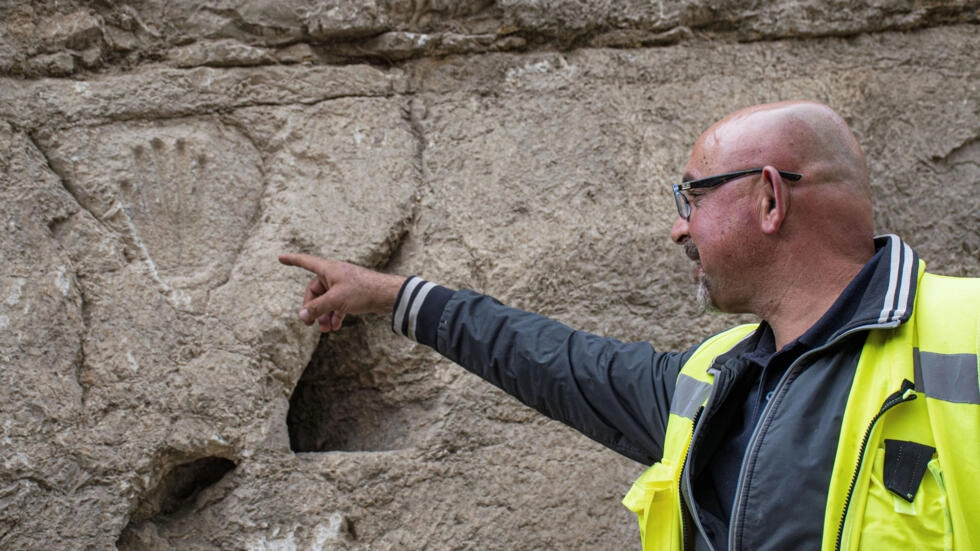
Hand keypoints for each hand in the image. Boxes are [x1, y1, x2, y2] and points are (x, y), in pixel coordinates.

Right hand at [278, 253, 406, 331]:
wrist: (387, 295)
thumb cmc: (362, 291)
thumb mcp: (335, 300)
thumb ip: (317, 308)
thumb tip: (301, 315)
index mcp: (329, 269)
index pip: (306, 262)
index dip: (293, 260)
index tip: (280, 258)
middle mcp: (335, 275)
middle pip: (315, 291)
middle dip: (312, 308)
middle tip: (309, 324)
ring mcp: (343, 285)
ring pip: (327, 300)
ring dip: (324, 315)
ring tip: (325, 329)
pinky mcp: (352, 295)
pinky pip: (337, 305)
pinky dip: (335, 315)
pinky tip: (335, 326)